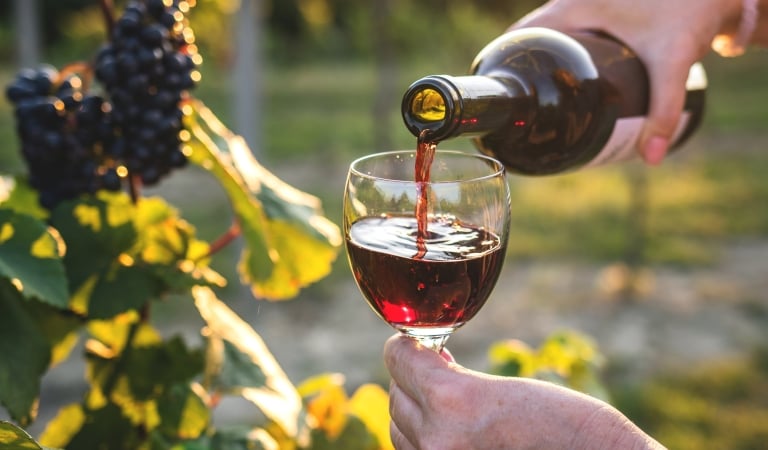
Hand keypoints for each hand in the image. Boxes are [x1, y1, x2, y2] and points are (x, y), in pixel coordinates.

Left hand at [384, 334, 663, 449]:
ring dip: (416, 411)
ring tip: (449, 405)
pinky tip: (454, 428)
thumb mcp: (510, 390)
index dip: (407, 345)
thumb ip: (457, 383)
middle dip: (413, 379)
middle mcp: (438, 439)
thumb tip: (420, 371)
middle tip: (440, 370)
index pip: (397, 358)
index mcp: (455, 401)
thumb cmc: (571, 429)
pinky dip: (424, 439)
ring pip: (400, 428)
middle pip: (397, 394)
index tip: (418, 343)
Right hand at [509, 0, 741, 164]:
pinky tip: (556, 80)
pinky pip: (564, 34)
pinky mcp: (596, 12)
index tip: (499, 93)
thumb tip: (651, 158)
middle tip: (520, 110)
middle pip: (533, 38)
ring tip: (533, 101)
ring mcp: (585, 4)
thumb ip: (664, 111)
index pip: (525, 31)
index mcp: (577, 5)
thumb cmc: (689, 14)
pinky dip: (556, 54)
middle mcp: (575, 1)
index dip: (505, 59)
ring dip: (538, 63)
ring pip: (548, 36)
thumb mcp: (674, 63)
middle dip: (523, 71)